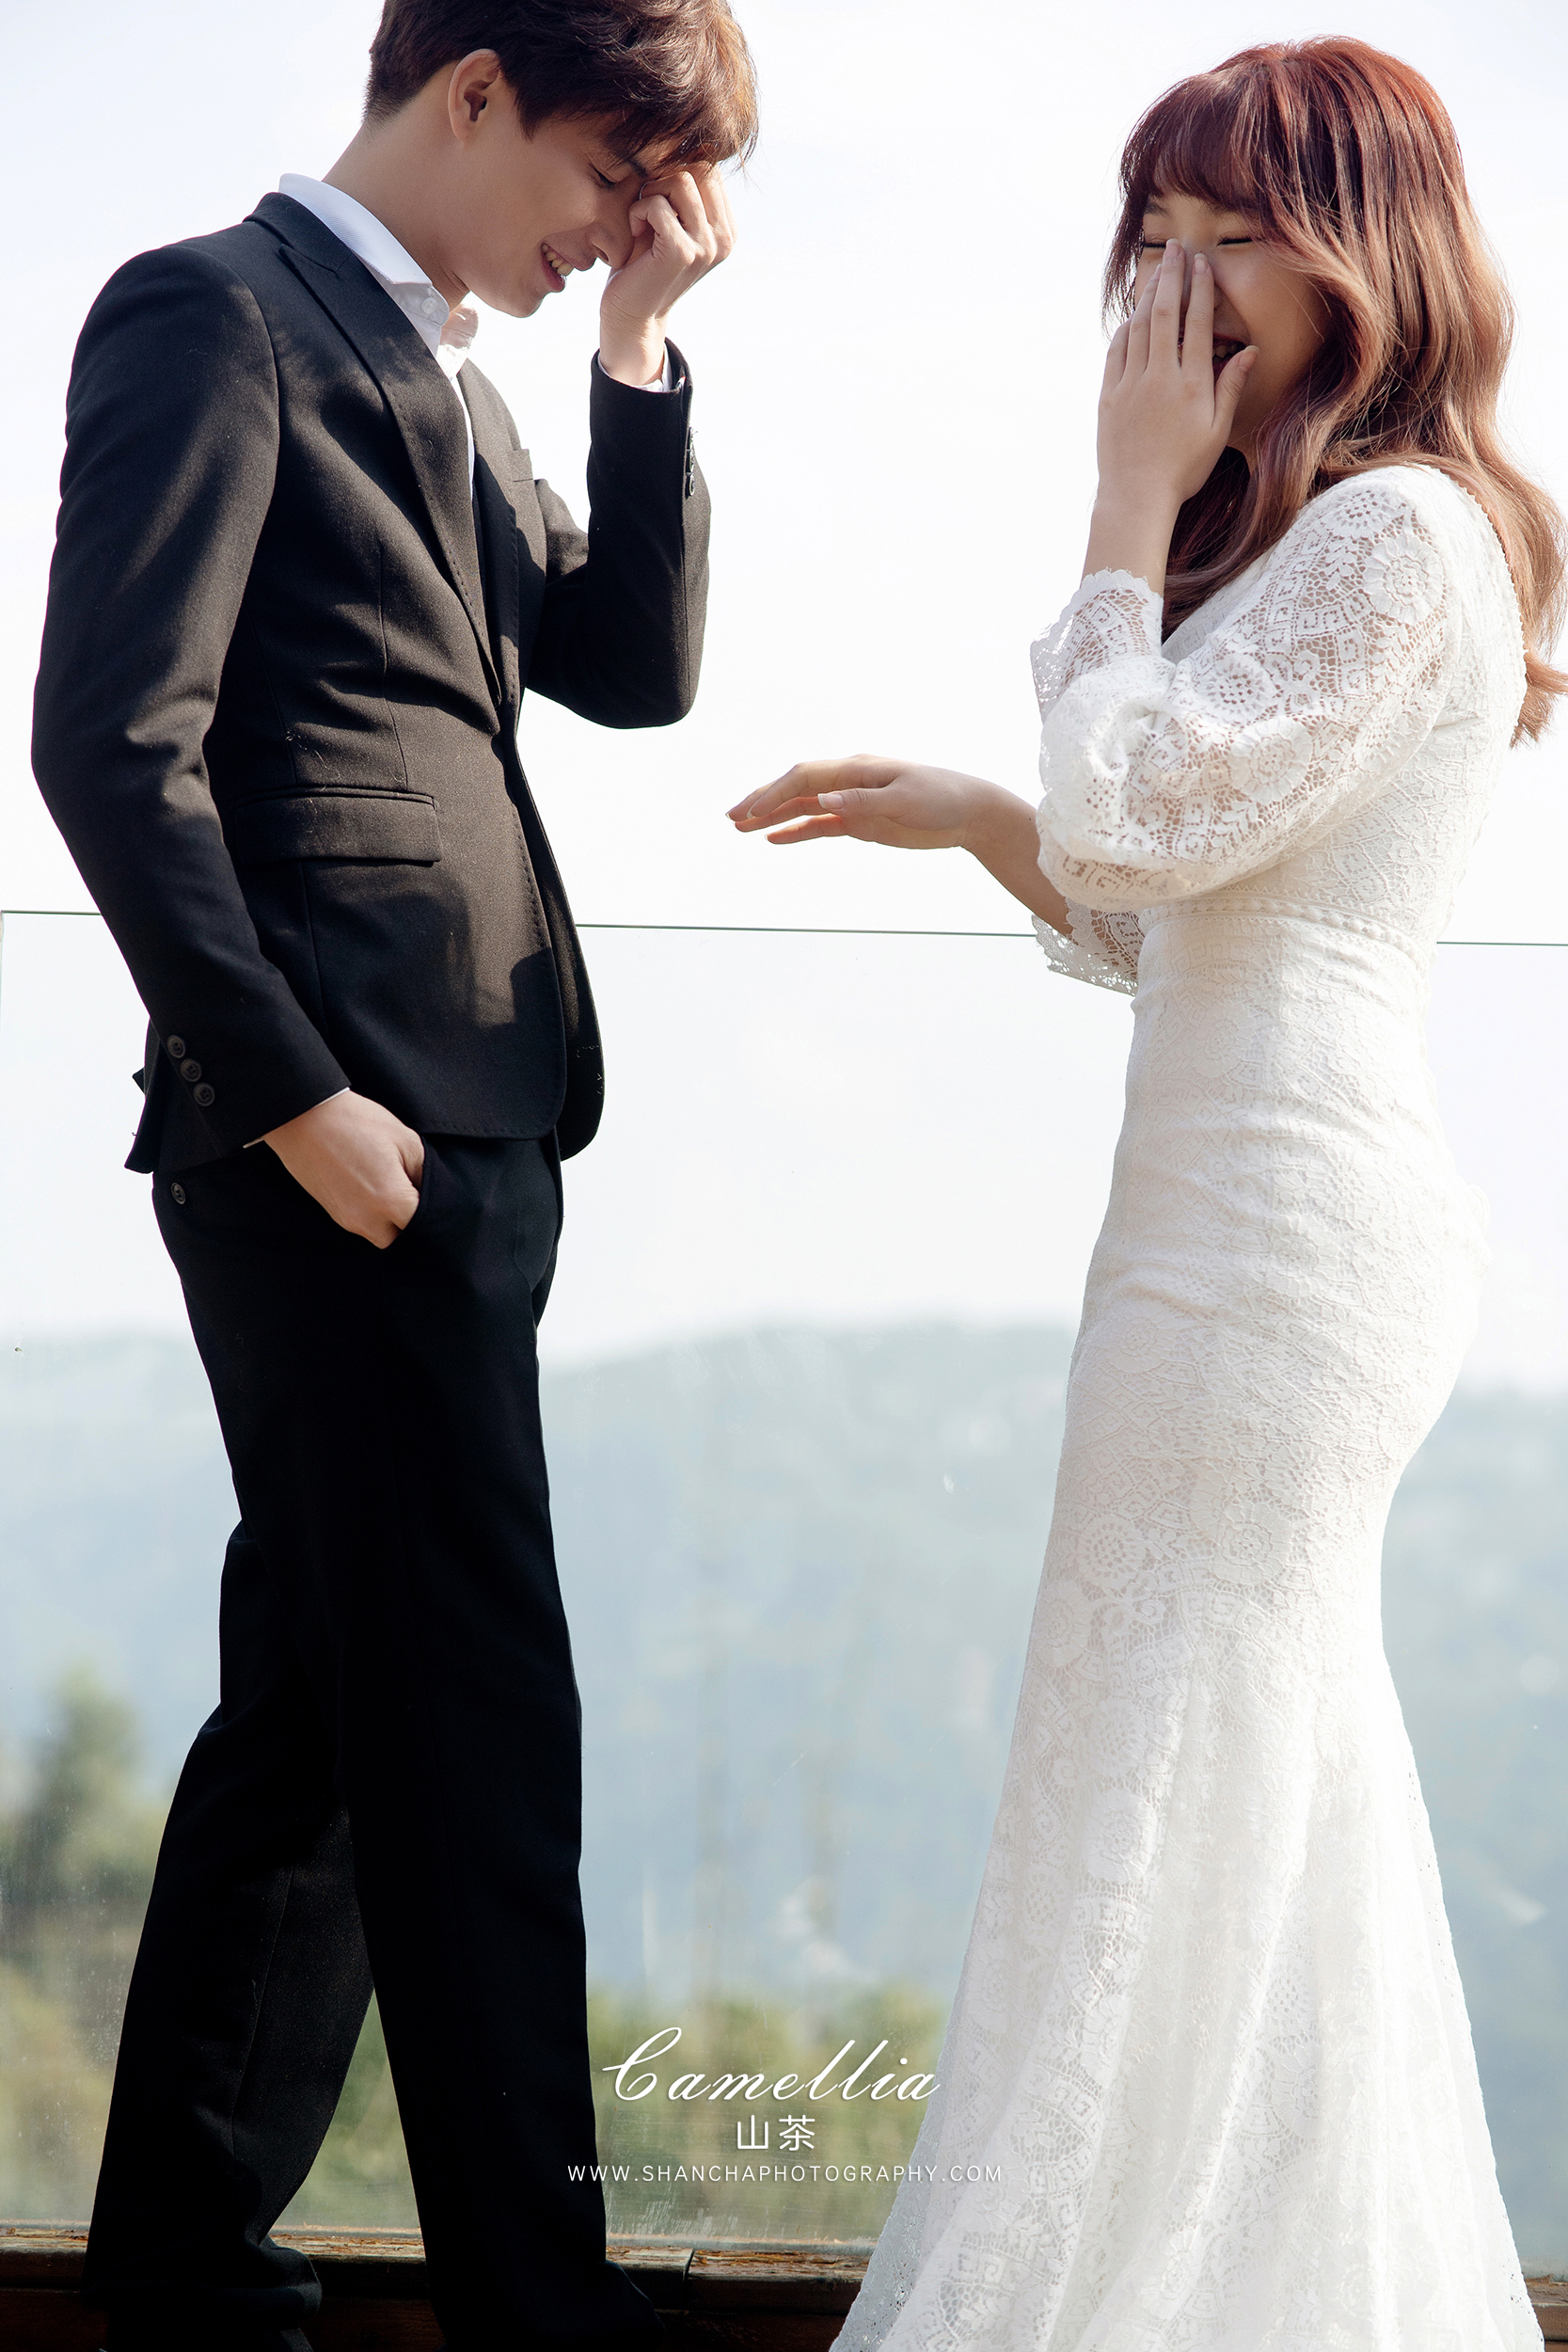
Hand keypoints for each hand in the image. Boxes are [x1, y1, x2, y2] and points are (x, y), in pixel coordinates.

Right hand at [262, 1090, 423, 1248]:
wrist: (303, 1117)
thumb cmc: (356, 1122)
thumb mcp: (404, 1139)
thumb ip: (425, 1171)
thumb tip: (432, 1190)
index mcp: (390, 1200)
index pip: (424, 1224)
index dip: (433, 1211)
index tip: (431, 1193)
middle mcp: (367, 1219)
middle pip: (400, 1236)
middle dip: (408, 1220)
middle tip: (409, 1190)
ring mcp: (346, 1219)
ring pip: (378, 1234)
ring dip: (387, 1219)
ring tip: (385, 1185)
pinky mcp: (331, 1213)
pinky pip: (359, 1224)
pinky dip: (369, 1213)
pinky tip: (367, 1185)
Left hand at [599, 164, 734, 386]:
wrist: (631, 311)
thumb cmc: (644, 260)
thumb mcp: (670, 220)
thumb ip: (684, 189)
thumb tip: (685, 139)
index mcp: (727, 227)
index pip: (709, 167)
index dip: (676, 169)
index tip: (657, 196)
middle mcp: (725, 237)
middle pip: (698, 168)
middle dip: (664, 177)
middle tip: (646, 205)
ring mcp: (707, 247)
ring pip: (680, 181)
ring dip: (651, 192)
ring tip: (641, 217)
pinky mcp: (683, 253)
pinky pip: (658, 205)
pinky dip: (639, 210)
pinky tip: (635, 228)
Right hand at [727, 756, 1070, 930]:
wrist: (972, 813)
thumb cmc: (942, 799)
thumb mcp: (904, 801)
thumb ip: (861, 802)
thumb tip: (822, 799)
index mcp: (857, 768)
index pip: (804, 777)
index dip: (773, 793)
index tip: (750, 812)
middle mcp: (849, 780)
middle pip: (795, 787)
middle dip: (762, 801)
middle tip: (730, 818)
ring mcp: (853, 800)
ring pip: (803, 806)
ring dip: (772, 816)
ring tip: (740, 829)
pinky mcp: (862, 821)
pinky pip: (821, 824)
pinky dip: (797, 830)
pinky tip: (774, 839)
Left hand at [1084, 241, 1255, 590]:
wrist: (1136, 498)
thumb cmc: (1183, 469)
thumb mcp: (1217, 431)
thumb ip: (1230, 387)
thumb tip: (1249, 351)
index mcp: (1190, 384)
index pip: (1196, 322)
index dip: (1199, 289)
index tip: (1201, 264)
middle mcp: (1159, 377)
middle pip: (1164, 312)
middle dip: (1170, 276)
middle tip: (1175, 248)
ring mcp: (1130, 384)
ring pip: (1138, 327)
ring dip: (1147, 296)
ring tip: (1156, 273)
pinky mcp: (1108, 396)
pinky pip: (1116, 351)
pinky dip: (1125, 329)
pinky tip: (1132, 318)